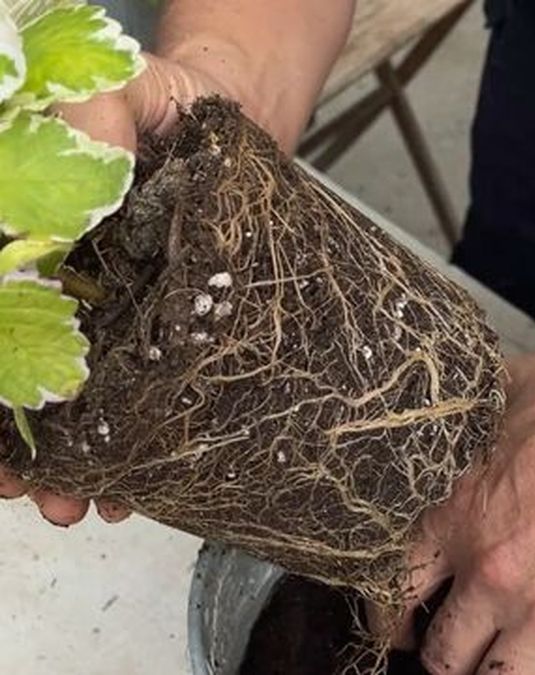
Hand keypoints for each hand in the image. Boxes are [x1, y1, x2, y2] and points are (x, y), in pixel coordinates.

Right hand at [0, 54, 231, 525]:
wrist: (229, 117)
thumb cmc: (159, 104)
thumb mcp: (110, 95)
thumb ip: (84, 127)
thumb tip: (63, 182)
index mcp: (30, 248)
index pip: (0, 320)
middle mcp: (61, 290)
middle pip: (21, 378)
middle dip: (16, 447)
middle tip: (28, 494)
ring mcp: (113, 319)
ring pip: (78, 405)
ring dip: (68, 466)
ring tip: (75, 511)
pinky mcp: (168, 334)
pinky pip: (146, 400)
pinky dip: (134, 451)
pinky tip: (131, 493)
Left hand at [370, 349, 534, 673]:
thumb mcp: (500, 393)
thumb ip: (463, 417)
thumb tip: (442, 405)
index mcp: (457, 518)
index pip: (395, 593)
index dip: (390, 619)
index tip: (399, 628)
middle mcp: (493, 574)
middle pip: (442, 655)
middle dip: (447, 654)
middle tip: (456, 648)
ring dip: (497, 670)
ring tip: (505, 659)